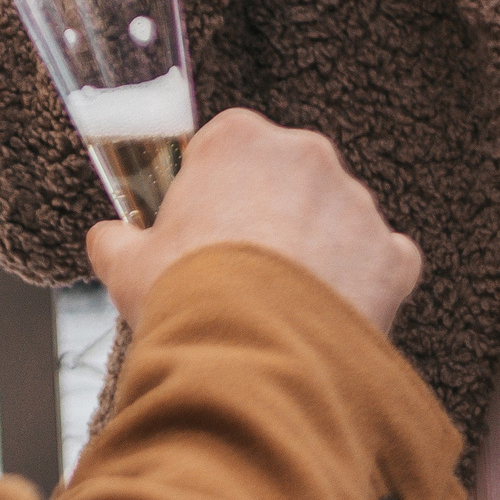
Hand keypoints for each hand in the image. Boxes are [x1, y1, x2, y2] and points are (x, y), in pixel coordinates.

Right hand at [87, 109, 423, 335]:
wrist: (255, 359)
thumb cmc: (189, 297)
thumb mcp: (127, 266)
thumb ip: (115, 241)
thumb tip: (106, 241)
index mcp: (239, 139)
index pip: (225, 145)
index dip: (210, 188)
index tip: (201, 225)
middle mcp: (306, 155)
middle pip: (285, 177)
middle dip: (268, 215)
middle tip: (238, 269)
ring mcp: (356, 203)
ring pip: (333, 220)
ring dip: (313, 252)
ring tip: (279, 304)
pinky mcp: (393, 255)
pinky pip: (377, 263)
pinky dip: (358, 287)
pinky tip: (322, 318)